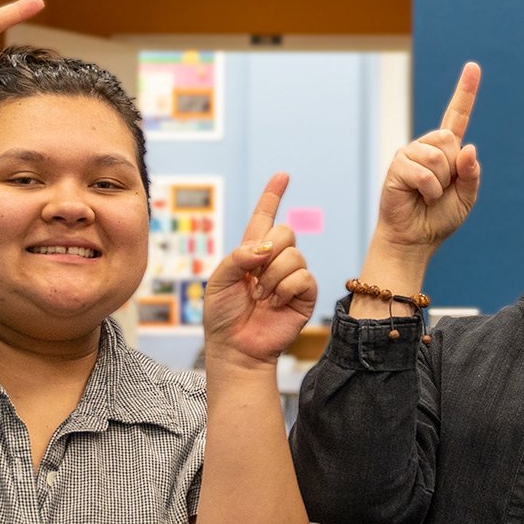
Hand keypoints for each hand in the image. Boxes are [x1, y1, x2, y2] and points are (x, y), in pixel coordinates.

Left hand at [203, 173, 317, 368]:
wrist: (236, 347)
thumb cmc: (223, 316)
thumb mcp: (219, 280)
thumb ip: (238, 256)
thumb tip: (266, 248)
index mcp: (251, 252)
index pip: (264, 217)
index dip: (273, 195)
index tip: (283, 175)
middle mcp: (274, 261)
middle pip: (286, 231)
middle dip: (268, 250)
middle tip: (254, 277)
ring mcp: (292, 277)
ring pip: (294, 254)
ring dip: (272, 277)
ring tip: (262, 297)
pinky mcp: (305, 294)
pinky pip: (303, 276)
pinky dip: (285, 288)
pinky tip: (275, 303)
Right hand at [373, 62, 481, 254]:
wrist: (415, 238)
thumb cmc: (439, 218)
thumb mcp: (466, 197)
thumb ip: (472, 173)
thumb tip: (468, 148)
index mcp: (447, 151)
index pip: (457, 116)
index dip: (465, 91)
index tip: (473, 66)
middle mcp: (427, 147)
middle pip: (450, 138)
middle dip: (453, 168)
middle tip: (441, 188)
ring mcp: (410, 154)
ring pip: (438, 155)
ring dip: (440, 182)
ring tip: (429, 195)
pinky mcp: (397, 165)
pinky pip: (424, 172)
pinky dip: (429, 190)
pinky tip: (419, 197)